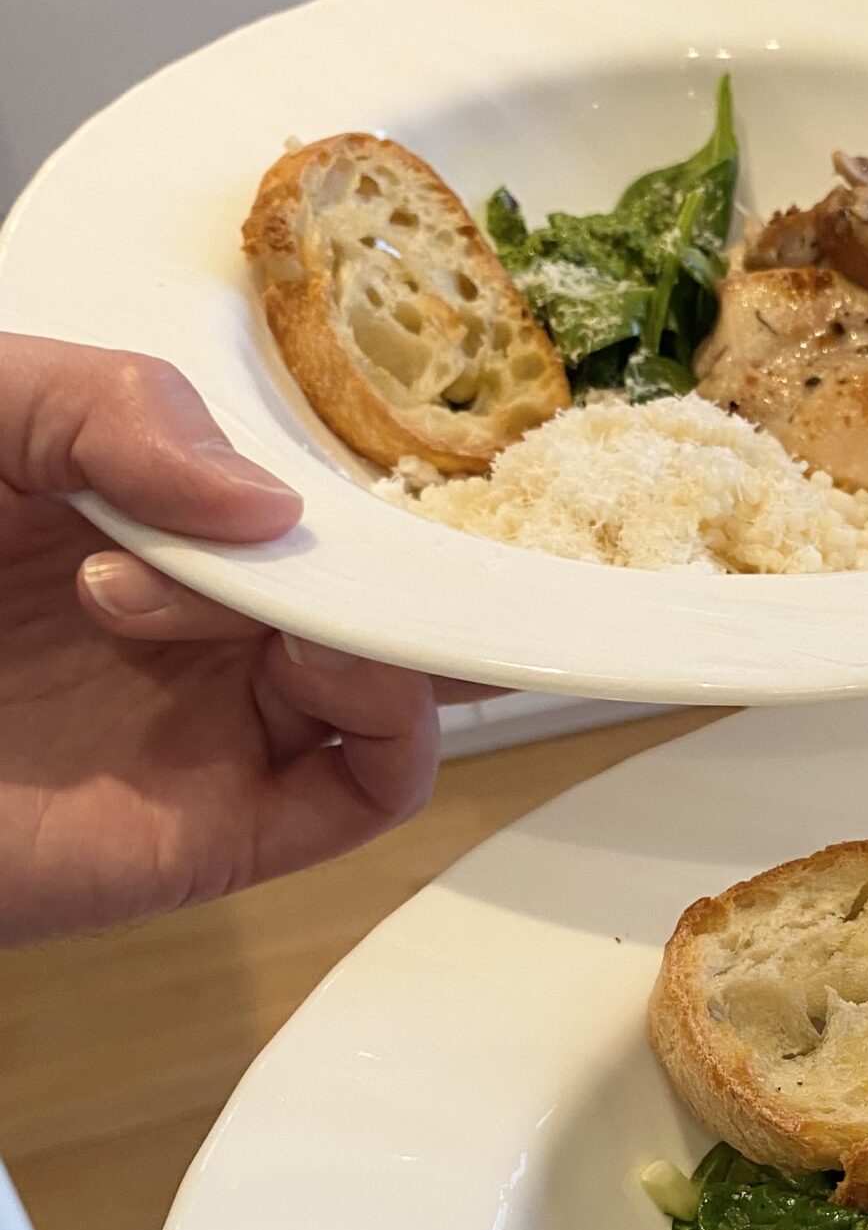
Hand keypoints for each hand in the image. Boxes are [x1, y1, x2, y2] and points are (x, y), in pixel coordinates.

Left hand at [0, 332, 442, 947]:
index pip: (307, 479)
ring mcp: (214, 725)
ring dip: (370, 618)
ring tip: (241, 593)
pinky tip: (309, 659)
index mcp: (138, 511)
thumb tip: (267, 506)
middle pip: (373, 579)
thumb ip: (108, 406)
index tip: (396, 402)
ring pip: (395, 674)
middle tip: (357, 511)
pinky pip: (373, 784)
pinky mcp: (222, 827)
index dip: (372, 451)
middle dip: (397, 536)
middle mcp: (192, 621)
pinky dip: (391, 716)